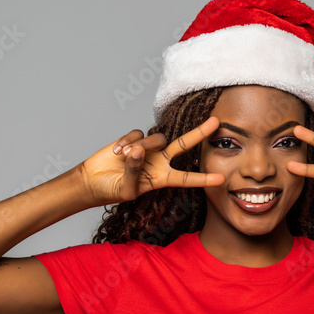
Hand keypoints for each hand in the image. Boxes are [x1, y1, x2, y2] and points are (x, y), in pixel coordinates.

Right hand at [78, 116, 224, 205]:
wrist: (92, 181)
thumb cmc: (111, 191)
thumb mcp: (126, 189)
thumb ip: (134, 171)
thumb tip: (139, 150)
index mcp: (162, 179)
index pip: (187, 178)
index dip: (203, 179)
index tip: (221, 179)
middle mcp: (159, 162)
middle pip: (183, 145)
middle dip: (199, 133)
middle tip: (216, 122)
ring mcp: (147, 149)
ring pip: (156, 138)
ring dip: (141, 145)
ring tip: (124, 156)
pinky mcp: (134, 139)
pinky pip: (138, 133)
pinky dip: (127, 141)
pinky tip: (117, 151)